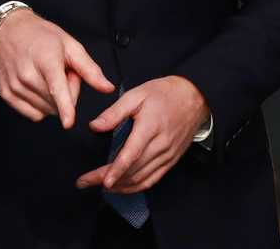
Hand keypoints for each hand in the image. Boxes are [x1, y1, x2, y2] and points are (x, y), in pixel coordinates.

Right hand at [0, 9, 114, 126]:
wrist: (7, 30)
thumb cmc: (39, 35)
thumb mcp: (69, 45)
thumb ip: (89, 69)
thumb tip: (107, 87)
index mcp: (46, 59)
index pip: (57, 88)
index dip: (65, 107)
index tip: (68, 122)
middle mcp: (27, 74)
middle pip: (57, 102)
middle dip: (66, 93)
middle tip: (61, 74)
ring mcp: (15, 85)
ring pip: (46, 110)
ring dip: (52, 100)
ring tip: (46, 78)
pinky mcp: (6, 94)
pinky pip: (32, 114)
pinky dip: (40, 106)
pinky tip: (37, 88)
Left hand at [76, 75, 208, 193]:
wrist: (194, 97)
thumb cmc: (163, 93)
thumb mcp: (136, 95)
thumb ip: (114, 112)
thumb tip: (94, 126)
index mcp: (150, 127)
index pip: (131, 154)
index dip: (117, 170)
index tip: (102, 181)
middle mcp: (160, 145)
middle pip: (133, 170)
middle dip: (109, 180)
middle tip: (85, 182)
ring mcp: (168, 155)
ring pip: (143, 178)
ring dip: (121, 186)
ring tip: (99, 187)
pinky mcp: (171, 160)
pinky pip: (153, 179)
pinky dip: (136, 186)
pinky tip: (122, 187)